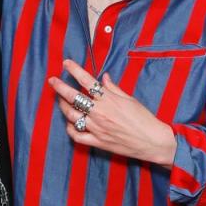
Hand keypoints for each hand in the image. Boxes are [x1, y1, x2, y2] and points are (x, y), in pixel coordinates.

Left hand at [49, 59, 176, 166]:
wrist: (152, 141)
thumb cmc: (144, 119)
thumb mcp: (130, 99)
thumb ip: (114, 88)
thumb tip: (104, 78)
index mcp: (109, 99)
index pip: (87, 81)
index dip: (74, 70)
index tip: (66, 63)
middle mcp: (100, 112)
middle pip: (73, 97)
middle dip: (60, 87)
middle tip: (52, 81)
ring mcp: (97, 128)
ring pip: (71, 116)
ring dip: (63, 106)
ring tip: (61, 101)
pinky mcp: (97, 142)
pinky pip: (77, 135)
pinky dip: (70, 129)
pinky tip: (70, 123)